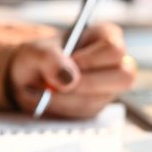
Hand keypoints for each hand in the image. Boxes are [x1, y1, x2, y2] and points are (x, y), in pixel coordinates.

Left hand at [8, 23, 136, 117]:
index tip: (70, 61)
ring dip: (67, 99)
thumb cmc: (37, 57)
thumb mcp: (35, 51)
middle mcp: (113, 63)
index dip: (92, 59)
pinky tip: (48, 101)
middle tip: (57, 84)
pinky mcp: (97, 107)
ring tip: (44, 91)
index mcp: (105, 37)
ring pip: (99, 100)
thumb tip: (69, 79)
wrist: (27, 78)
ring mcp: (108, 88)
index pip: (114, 49)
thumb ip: (49, 58)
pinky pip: (86, 114)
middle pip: (123, 77)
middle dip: (86, 84)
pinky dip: (63, 110)